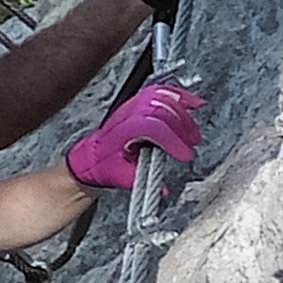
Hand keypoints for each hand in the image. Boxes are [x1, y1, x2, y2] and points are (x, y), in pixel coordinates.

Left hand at [68, 77, 202, 195]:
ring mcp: (132, 106)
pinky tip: (193, 102)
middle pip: (161, 109)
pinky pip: (160, 92)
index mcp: (123, 130)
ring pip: (162, 98)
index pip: (153, 127)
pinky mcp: (139, 104)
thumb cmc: (102, 166)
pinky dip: (179, 95)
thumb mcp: (118, 176)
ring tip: (194, 131)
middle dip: (182, 126)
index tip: (184, 155)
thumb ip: (139, 181)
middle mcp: (128, 114)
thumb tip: (163, 189)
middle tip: (192, 144)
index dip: (173, 140)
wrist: (89, 158)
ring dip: (183, 111)